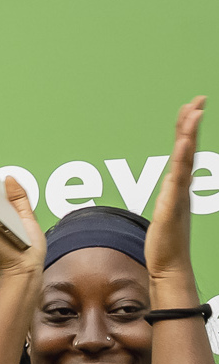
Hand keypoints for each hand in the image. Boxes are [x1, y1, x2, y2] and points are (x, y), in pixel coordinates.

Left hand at [146, 96, 206, 303]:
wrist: (169, 264)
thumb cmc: (166, 242)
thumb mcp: (164, 211)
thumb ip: (167, 196)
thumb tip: (169, 185)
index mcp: (178, 186)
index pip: (183, 151)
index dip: (187, 128)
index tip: (192, 106)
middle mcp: (181, 187)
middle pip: (187, 149)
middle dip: (192, 123)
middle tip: (198, 99)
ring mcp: (179, 195)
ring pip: (184, 159)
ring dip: (189, 134)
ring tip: (194, 112)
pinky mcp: (172, 206)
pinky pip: (178, 178)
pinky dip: (182, 160)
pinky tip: (184, 144)